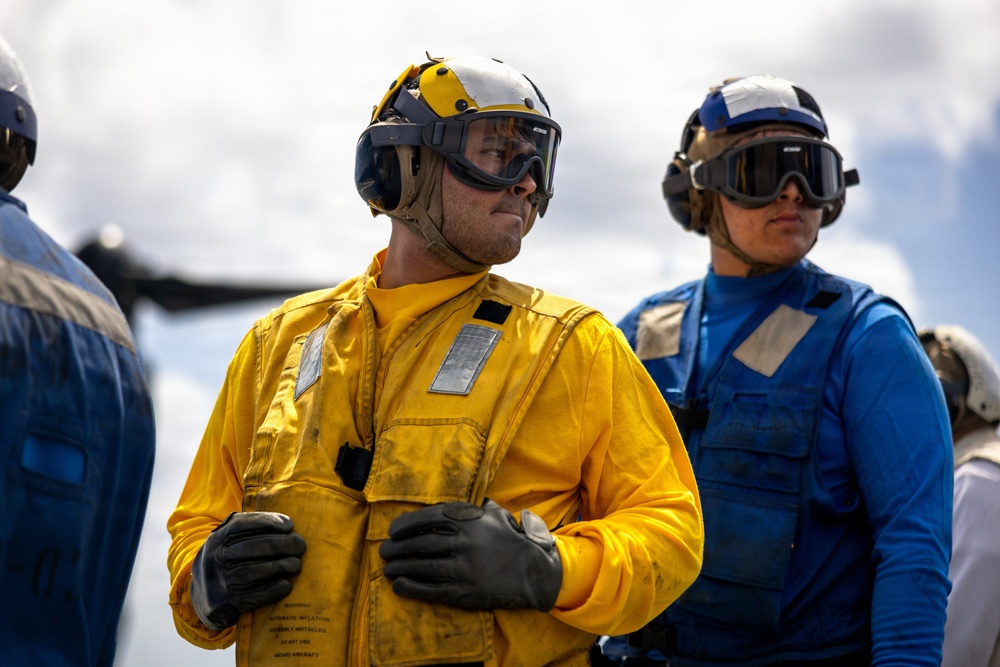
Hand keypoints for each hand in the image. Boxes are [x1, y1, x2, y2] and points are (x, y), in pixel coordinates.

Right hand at [190, 511, 306, 630]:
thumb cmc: (228, 560)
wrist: (203, 596)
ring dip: (278, 567)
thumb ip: (250, 527)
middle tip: (300, 544)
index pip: (240, 525)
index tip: (289, 525)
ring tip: (296, 564)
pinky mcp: (224, 604)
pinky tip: (286, 585)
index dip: (267, 522)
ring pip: (250, 572)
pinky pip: (250, 597)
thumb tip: (287, 523)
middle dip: (280, 544)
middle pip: (250, 548)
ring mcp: (218, 582)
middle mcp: (214, 559)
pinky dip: (271, 591)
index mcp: (217, 539)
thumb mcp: (229, 540)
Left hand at [379, 499, 561, 610]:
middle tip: (384, 551)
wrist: (534, 571)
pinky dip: (412, 587)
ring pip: (422, 567)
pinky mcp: (465, 591)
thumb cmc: (512, 540)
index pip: (428, 518)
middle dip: (398, 548)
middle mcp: (463, 542)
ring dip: (400, 567)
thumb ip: (471, 509)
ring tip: (388, 567)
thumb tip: (448, 506)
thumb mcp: (495, 515)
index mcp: (469, 520)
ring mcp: (463, 568)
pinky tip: (398, 585)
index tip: (393, 531)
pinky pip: (432, 589)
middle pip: (421, 544)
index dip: (406, 525)